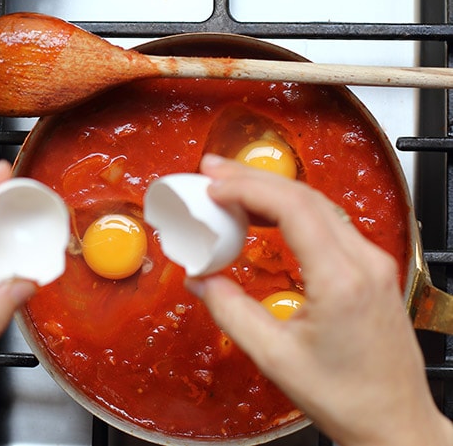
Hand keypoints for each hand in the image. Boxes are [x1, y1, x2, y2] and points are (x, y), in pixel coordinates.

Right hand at [188, 154, 452, 445]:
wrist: (394, 422)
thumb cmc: (346, 397)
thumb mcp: (274, 357)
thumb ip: (229, 311)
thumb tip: (199, 280)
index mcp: (342, 279)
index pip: (294, 208)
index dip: (248, 189)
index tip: (213, 187)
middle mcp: (365, 262)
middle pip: (306, 196)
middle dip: (253, 178)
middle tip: (212, 172)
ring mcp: (373, 262)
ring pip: (319, 204)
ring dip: (272, 190)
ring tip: (230, 186)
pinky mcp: (372, 269)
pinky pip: (329, 222)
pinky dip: (292, 209)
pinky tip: (265, 213)